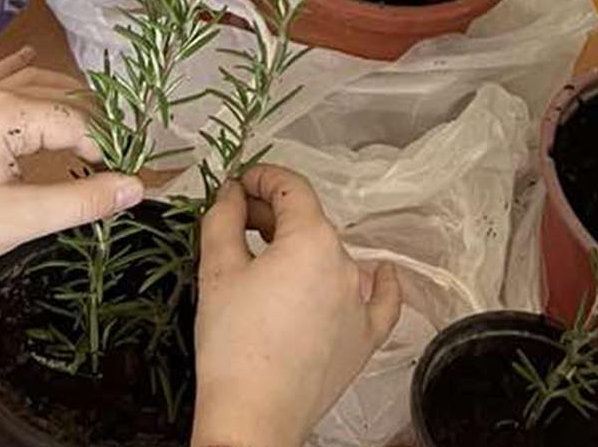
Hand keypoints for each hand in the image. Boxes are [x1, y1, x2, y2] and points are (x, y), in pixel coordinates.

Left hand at [0, 49, 142, 294]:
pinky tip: (38, 63)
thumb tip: (138, 186)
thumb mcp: (19, 221)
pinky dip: (30, 72)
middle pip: (67, 96)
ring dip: (72, 102)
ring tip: (97, 133)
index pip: (80, 122)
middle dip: (96, 125)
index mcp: (7, 111)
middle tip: (117, 162)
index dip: (107, 150)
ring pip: (42, 81)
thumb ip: (82, 202)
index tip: (125, 180)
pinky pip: (7, 74)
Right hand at [192, 166, 398, 446]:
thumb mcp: (217, 271)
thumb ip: (223, 219)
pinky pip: (380, 301)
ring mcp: (359, 302)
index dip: (261, 178)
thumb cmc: (232, 345)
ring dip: (303, 250)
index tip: (238, 184)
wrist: (252, 419)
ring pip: (333, 258)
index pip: (290, 187)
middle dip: (272, 215)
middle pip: (309, 222)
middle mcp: (344, 263)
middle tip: (236, 223)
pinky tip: (380, 272)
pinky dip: (378, 284)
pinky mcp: (365, 338)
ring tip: (269, 261)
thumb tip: (231, 192)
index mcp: (312, 239)